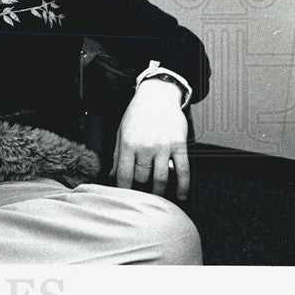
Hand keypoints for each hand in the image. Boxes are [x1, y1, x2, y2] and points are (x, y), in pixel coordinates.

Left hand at [111, 78, 190, 199]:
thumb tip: (111, 175)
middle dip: (141, 188)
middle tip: (141, 195)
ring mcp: (163, 147)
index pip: (124, 174)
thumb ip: (116, 155)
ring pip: (161, 179)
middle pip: (142, 178)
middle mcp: (145, 147)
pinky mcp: (179, 145)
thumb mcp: (120, 131)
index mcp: (128, 144)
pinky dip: (183, 186)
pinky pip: (183, 170)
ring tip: (157, 198)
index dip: (124, 189)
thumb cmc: (137, 114)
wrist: (157, 96)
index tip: (125, 197)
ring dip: (159, 192)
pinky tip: (181, 195)